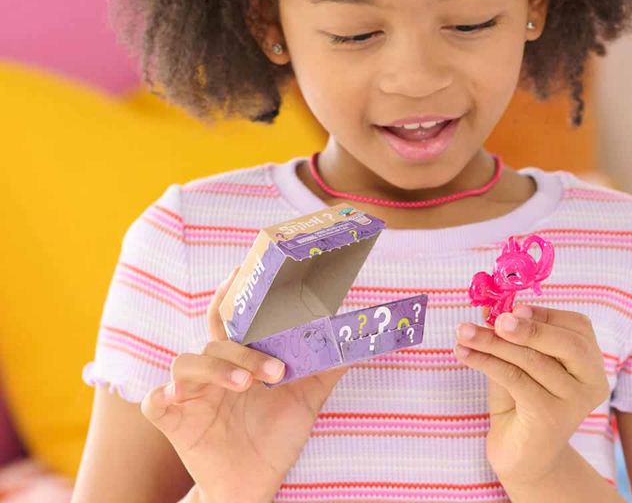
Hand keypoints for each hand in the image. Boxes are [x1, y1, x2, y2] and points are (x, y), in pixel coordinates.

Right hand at [140, 266, 349, 502]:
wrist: (256, 487)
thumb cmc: (276, 438)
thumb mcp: (307, 399)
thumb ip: (327, 368)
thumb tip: (356, 341)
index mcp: (239, 359)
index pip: (229, 318)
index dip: (230, 293)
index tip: (240, 271)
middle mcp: (213, 371)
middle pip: (216, 341)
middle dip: (243, 351)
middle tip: (274, 372)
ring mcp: (191, 395)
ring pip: (188, 362)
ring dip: (215, 368)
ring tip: (244, 385)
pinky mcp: (174, 421)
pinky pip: (155, 400)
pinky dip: (162, 393)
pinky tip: (177, 396)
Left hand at [454, 303, 609, 488]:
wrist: (520, 456)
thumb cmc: (521, 401)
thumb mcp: (518, 361)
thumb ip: (510, 335)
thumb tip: (489, 307)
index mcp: (591, 362)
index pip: (577, 327)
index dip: (543, 314)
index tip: (511, 308)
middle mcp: (590, 382)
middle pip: (567, 344)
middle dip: (528, 328)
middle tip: (496, 319)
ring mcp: (574, 403)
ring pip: (532, 360)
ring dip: (492, 342)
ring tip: (463, 332)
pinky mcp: (550, 418)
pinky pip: (516, 379)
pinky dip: (486, 361)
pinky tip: (464, 353)